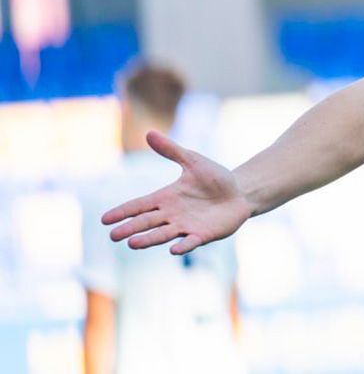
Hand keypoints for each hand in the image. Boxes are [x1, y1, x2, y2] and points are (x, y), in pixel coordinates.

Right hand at [101, 131, 251, 254]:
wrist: (239, 193)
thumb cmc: (214, 178)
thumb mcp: (193, 161)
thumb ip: (171, 150)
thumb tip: (149, 133)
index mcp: (166, 198)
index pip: (139, 206)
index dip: (123, 212)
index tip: (104, 220)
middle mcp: (172, 214)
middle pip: (147, 222)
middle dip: (130, 228)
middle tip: (113, 236)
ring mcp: (186, 226)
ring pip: (163, 234)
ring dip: (149, 239)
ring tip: (133, 244)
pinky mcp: (204, 234)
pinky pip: (190, 241)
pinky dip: (182, 246)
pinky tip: (173, 250)